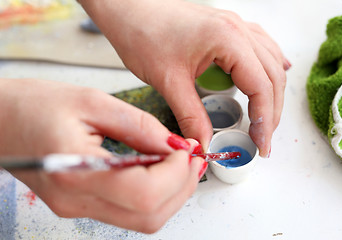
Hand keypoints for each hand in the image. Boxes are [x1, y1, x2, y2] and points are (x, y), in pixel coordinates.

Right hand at [0, 78, 205, 232]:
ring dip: (173, 192)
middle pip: (150, 215)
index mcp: (76, 172)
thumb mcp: (92, 102)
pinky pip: (131, 210)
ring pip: (145, 219)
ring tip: (180, 161)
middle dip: (182, 185)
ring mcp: (80, 208)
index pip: (144, 193)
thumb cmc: (34, 106)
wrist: (0, 120)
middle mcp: (78, 201)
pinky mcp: (83, 205)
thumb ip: (139, 126)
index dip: (176, 172)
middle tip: (192, 156)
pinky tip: (160, 168)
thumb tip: (175, 144)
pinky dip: (155, 193)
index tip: (187, 148)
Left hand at [80, 0, 289, 155]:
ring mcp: (234, 25)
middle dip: (271, 111)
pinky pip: (259, 48)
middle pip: (272, 75)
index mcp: (228, 39)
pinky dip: (266, 68)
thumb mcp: (168, 82)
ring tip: (264, 118)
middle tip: (263, 139)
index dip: (265, 120)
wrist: (127, 8)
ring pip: (270, 61)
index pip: (261, 86)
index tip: (261, 145)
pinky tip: (269, 77)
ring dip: (270, 92)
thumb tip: (204, 143)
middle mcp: (238, 28)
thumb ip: (191, 116)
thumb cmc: (142, 34)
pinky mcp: (226, 27)